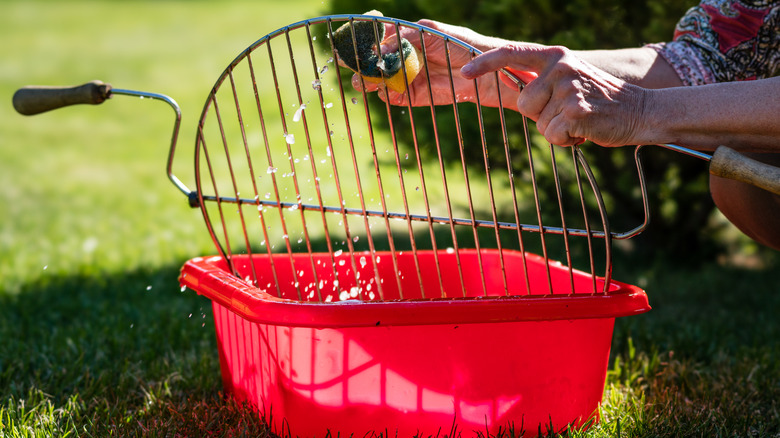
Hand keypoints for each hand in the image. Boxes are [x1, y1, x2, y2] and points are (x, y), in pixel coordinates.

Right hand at [352, 20, 530, 109]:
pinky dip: (383, 93)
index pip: (377, 34)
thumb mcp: (433, 33)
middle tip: (351, 62)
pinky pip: (390, 96)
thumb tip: (380, 46)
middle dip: (358, 60)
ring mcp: (404, 77)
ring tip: (364, 79)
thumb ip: (406, 36)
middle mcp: (401, 56)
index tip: (352, 37)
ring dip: (366, 79)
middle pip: (371, 59)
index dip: (363, 36)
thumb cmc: (462, 45)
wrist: (483, 74)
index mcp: (405, 36)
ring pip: (376, 79)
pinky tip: (382, 88)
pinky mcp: (410, 96)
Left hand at [461, 43, 647, 145]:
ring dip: (555, 129)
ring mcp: (567, 88)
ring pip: (538, 123)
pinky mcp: (574, 111)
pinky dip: (567, 140)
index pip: (512, 53)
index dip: (485, 63)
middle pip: (523, 103)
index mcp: (556, 56)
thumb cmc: (600, 102)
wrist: (641, 111)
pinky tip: (586, 130)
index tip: (464, 72)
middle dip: (541, 116)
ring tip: (580, 120)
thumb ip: (543, 82)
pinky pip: (552, 135)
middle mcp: (560, 67)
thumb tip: (512, 89)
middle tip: (569, 112)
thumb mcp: (570, 81)